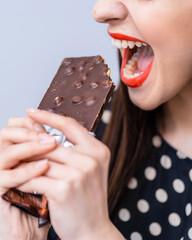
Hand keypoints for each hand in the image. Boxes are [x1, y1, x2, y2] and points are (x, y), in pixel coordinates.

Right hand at [0, 117, 56, 239]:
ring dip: (29, 147)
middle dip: (30, 132)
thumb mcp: (49, 170)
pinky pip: (6, 177)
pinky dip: (26, 170)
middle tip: (51, 135)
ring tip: (51, 145)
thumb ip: (52, 152)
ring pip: (6, 152)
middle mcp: (2, 160)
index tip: (52, 122)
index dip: (32, 122)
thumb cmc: (43, 197)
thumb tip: (67, 132)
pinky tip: (44, 166)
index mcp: (14, 152)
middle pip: (6, 133)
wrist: (33, 228)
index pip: (16, 126)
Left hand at [19, 109, 116, 239]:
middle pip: (51, 143)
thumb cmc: (88, 199)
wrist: (93, 230)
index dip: (49, 117)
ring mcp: (78, 173)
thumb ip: (72, 151)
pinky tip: (18, 181)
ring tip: (13, 160)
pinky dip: (25, 179)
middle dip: (30, 143)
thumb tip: (44, 134)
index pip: (70, 125)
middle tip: (13, 139)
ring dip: (25, 161)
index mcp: (98, 150)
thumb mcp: (87, 170)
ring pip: (41, 159)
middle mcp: (91, 159)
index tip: (32, 112)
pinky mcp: (64, 189)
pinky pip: (36, 177)